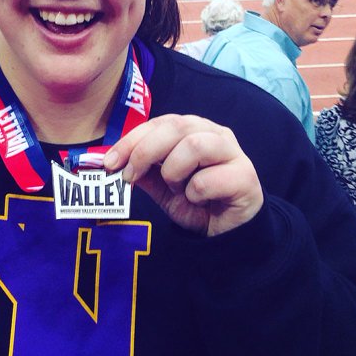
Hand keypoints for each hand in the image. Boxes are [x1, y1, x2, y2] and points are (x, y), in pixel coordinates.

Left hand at [104, 115, 262, 236]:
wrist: (227, 233)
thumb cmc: (196, 203)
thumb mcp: (161, 186)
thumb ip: (142, 171)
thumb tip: (112, 161)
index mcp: (194, 129)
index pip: (159, 123)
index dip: (132, 140)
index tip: (110, 162)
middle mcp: (215, 133)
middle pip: (175, 127)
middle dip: (145, 151)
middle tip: (130, 176)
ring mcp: (233, 153)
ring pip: (194, 146)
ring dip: (174, 171)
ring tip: (176, 189)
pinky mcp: (245, 177)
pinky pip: (207, 180)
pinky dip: (193, 194)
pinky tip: (199, 201)